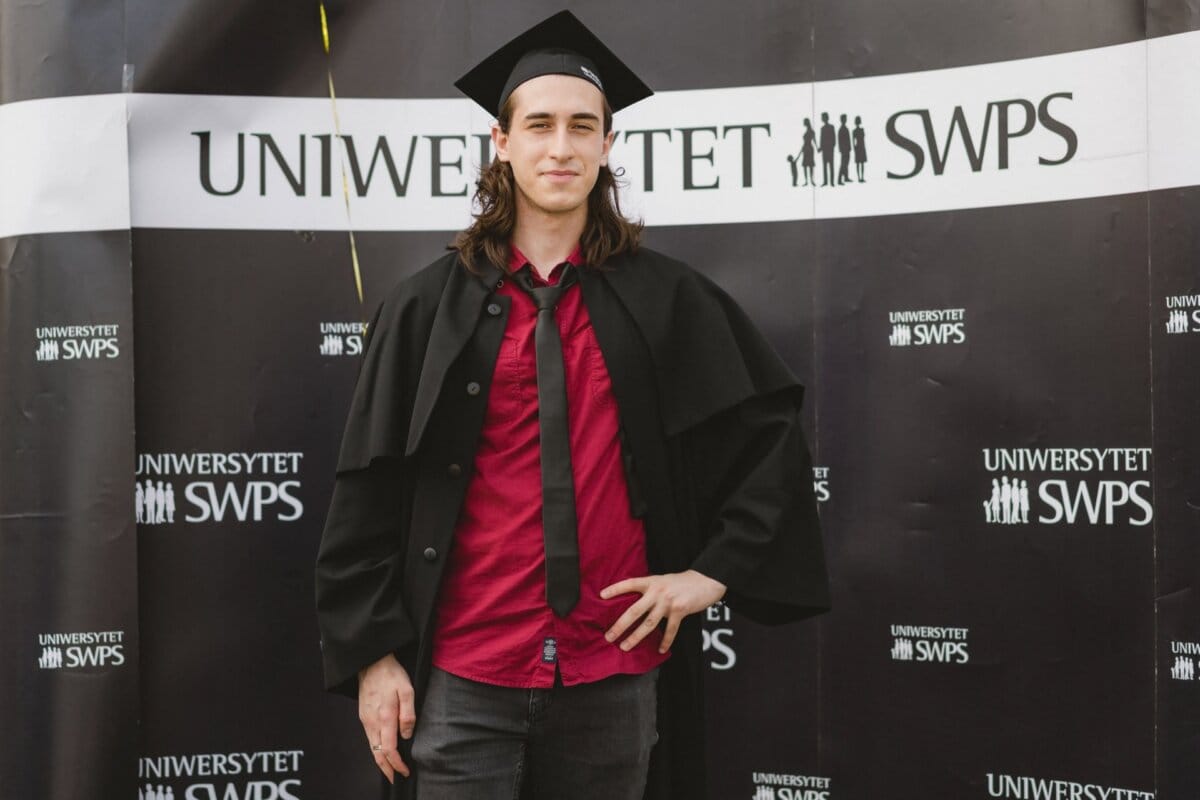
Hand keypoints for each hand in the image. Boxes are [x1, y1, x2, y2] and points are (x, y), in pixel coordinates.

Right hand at [358, 653, 415, 782]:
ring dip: (380, 761)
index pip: (389, 749)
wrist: (371, 662)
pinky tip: (382, 751)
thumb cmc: (392, 674)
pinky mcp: (363, 716)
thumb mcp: (407, 690)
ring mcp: (366, 719)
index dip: (397, 764)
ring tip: (390, 769)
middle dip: (387, 769)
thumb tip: (407, 735)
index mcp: (385, 717)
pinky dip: (375, 749)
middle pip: (378, 753)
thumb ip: (408, 714)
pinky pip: (369, 738)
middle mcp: (372, 722)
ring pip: (372, 747)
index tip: (405, 771)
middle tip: (396, 778)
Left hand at [600, 570, 726, 653]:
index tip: (601, 595)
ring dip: (635, 637)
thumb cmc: (681, 582)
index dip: (615, 589)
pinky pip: (670, 630)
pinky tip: (660, 649)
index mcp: (651, 582)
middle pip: (634, 610)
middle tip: (609, 636)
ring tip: (625, 646)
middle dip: (620, 625)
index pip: (629, 584)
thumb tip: (634, 602)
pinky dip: (665, 641)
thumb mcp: (662, 580)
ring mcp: (668, 602)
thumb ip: (649, 590)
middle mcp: (657, 592)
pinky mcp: (680, 611)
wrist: (705, 581)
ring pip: (648, 623)